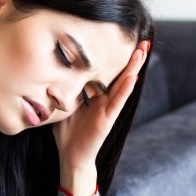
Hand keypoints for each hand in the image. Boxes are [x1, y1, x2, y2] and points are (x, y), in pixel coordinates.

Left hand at [52, 39, 149, 168]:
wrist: (71, 157)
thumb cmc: (67, 133)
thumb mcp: (64, 105)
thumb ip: (64, 90)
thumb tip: (52, 71)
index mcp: (96, 95)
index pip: (107, 72)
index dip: (115, 57)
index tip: (122, 38)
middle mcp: (105, 100)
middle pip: (120, 74)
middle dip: (132, 57)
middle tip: (143, 39)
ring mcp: (108, 109)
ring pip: (123, 85)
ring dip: (133, 68)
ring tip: (142, 51)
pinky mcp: (107, 120)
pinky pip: (117, 103)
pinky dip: (125, 90)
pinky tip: (133, 78)